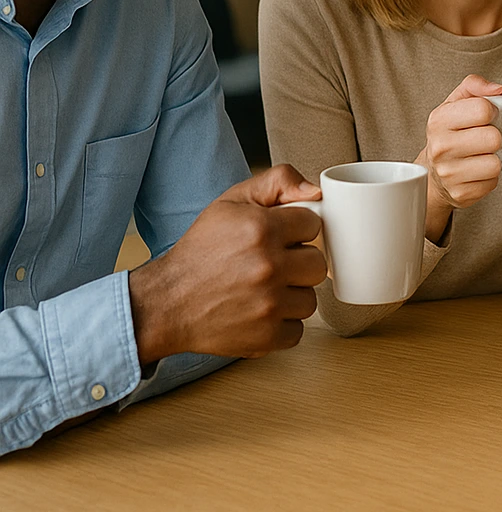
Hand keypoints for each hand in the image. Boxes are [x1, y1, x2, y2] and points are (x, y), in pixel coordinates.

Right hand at [128, 165, 326, 363]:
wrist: (166, 302)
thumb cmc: (200, 251)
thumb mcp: (231, 202)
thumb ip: (277, 182)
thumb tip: (316, 192)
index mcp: (262, 229)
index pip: (313, 225)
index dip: (296, 230)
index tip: (278, 238)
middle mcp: (268, 267)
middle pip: (318, 263)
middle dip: (297, 263)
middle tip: (271, 265)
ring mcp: (269, 305)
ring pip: (310, 298)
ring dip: (291, 295)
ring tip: (263, 290)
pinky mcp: (266, 336)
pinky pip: (298, 329)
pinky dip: (281, 324)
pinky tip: (258, 312)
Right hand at [420, 75, 501, 241]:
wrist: (434, 173)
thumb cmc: (451, 133)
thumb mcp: (456, 103)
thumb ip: (475, 85)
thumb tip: (499, 89)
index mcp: (439, 120)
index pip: (483, 109)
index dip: (493, 111)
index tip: (487, 116)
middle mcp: (440, 148)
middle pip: (493, 138)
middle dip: (495, 137)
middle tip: (486, 138)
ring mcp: (448, 174)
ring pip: (495, 163)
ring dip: (494, 158)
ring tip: (482, 155)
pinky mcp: (461, 195)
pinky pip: (493, 182)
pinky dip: (490, 177)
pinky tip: (478, 171)